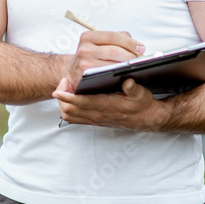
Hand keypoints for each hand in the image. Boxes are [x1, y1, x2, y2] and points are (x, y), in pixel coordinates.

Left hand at [53, 77, 170, 130]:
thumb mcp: (141, 93)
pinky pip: (74, 119)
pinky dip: (67, 110)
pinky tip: (70, 99)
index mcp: (106, 106)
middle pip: (69, 110)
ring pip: (69, 115)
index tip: (59, 90)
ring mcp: (94, 119)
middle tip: (64, 83)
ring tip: (65, 90)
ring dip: (63, 103)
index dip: (67, 97)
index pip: (82, 103)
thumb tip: (128, 82)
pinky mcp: (93, 121)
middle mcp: (98, 114)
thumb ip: (133, 88)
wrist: (146, 119)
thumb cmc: (141, 104)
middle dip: (62, 97)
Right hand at [65, 30, 144, 88]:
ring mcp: (84, 64)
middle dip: (130, 55)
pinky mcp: (86, 77)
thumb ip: (117, 38)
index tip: (141, 48)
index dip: (130, 42)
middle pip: (114, 50)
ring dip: (126, 65)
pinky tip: (125, 73)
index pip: (113, 36)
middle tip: (140, 59)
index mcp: (87, 37)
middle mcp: (84, 49)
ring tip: (135, 66)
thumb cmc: (91, 55)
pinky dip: (118, 74)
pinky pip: (107, 75)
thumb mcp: (98, 42)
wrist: (72, 71)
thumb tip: (137, 45)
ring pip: (112, 64)